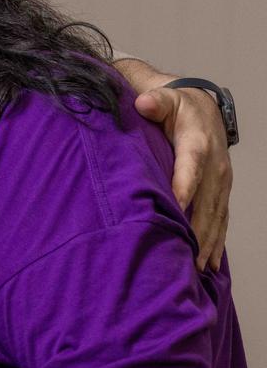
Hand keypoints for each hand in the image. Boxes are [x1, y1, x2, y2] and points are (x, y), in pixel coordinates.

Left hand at [133, 85, 230, 271]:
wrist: (203, 107)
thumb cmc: (177, 105)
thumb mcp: (165, 97)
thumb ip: (155, 101)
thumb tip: (144, 102)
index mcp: (198, 146)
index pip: (190, 171)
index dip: (184, 190)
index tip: (175, 211)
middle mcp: (215, 168)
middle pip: (206, 203)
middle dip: (197, 231)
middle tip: (185, 257)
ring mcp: (221, 181)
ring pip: (216, 217)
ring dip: (208, 243)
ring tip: (198, 269)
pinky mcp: (221, 190)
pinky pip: (222, 218)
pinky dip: (217, 241)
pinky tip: (211, 264)